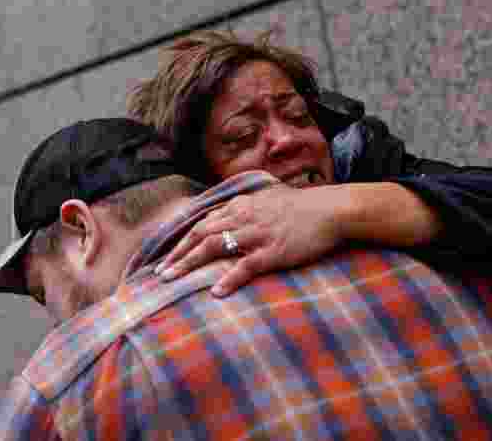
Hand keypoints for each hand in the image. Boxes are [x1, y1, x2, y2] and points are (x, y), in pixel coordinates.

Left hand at [153, 184, 349, 295]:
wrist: (332, 210)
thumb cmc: (302, 206)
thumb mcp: (268, 198)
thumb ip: (247, 206)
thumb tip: (230, 213)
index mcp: (241, 206)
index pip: (203, 221)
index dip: (182, 239)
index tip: (166, 254)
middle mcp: (244, 217)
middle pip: (201, 234)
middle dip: (177, 254)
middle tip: (159, 272)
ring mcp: (258, 234)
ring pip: (215, 247)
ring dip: (190, 264)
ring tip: (172, 280)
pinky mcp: (274, 251)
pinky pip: (246, 266)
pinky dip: (229, 279)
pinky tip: (215, 292)